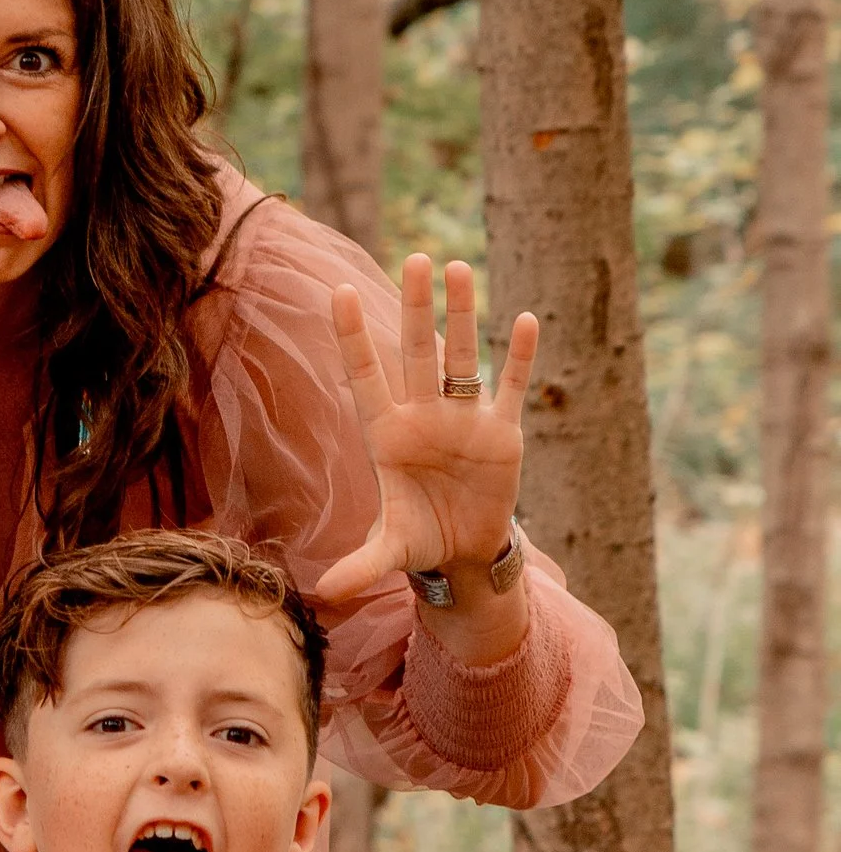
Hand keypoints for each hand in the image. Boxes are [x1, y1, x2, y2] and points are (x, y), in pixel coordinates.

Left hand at [314, 257, 534, 617]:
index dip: (353, 338)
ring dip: (462, 315)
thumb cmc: (421, 540)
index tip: (337, 292)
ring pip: (462, 357)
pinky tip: (526, 320)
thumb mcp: (391, 550)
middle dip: (415, 308)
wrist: (465, 552)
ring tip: (457, 267)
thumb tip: (324, 592)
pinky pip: (510, 388)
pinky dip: (518, 357)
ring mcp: (464, 421)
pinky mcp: (502, 434)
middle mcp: (423, 417)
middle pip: (416, 353)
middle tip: (415, 259)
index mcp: (387, 436)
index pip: (365, 376)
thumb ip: (362, 563)